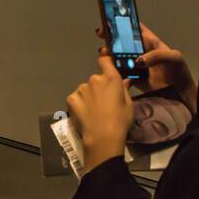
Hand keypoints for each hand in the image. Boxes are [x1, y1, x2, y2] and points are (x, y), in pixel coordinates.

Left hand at [66, 55, 132, 170]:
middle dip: (98, 88)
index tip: (106, 66)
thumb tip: (125, 80)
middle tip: (102, 104)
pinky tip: (84, 115)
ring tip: (93, 112)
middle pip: (95, 80)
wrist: (102, 137)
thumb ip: (125, 89)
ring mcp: (81, 88)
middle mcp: (94, 79)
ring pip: (85, 90)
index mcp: (111, 78)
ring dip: (88, 97)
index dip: (105, 61)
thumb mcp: (129, 105)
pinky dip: (79, 104)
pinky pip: (75, 98)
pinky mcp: (70, 99)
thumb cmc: (120, 121)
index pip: (105, 60)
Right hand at [96, 23, 197, 113]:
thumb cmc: (181, 74)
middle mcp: (142, 53)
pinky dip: (113, 71)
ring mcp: (136, 66)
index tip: (111, 20)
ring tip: (104, 54)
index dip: (124, 22)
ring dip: (110, 55)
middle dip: (112, 38)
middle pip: (123, 42)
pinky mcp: (133, 79)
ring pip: (119, 57)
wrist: (182, 97)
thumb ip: (158, 55)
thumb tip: (139, 60)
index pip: (135, 28)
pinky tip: (110, 69)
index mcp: (151, 43)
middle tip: (102, 36)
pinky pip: (120, 73)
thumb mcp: (174, 58)